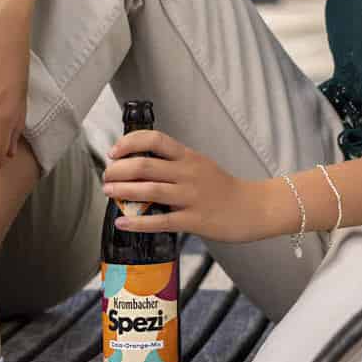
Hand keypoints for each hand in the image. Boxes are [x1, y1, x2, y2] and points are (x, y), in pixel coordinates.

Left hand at [104, 131, 271, 241]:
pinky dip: (137, 222)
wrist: (255, 208)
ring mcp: (192, 197)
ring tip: (107, 191)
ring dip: (122, 191)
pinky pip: (161, 221)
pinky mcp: (195, 220)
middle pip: (145, 165)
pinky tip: (122, 222)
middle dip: (118, 170)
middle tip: (106, 176)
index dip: (129, 142)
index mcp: (189, 157)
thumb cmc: (224, 189)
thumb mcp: (201, 166)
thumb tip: (140, 167)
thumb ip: (174, 165)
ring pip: (149, 190)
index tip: (114, 151)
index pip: (155, 139)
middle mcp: (189, 173)